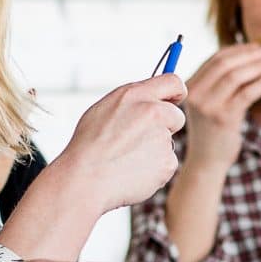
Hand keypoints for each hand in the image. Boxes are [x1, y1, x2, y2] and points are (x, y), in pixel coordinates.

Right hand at [47, 75, 187, 214]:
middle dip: (165, 127)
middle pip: (176, 116)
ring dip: (155, 151)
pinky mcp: (167, 162)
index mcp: (134, 95)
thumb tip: (151, 100)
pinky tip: (132, 173)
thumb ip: (132, 103)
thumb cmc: (88, 147)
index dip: (176, 93)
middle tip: (139, 141)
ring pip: (167, 143)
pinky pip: (166, 164)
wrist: (84, 179)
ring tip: (126, 160)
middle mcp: (152, 112)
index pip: (172, 82)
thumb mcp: (103, 110)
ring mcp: (162, 137)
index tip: (174, 101)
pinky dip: (154, 171)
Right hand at [180, 45, 260, 174]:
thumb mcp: (209, 103)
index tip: (256, 47)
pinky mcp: (224, 118)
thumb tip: (248, 57)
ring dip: (258, 65)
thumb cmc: (212, 131)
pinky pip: (247, 93)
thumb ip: (219, 82)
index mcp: (190, 86)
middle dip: (249, 54)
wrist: (207, 162)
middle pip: (224, 64)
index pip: (214, 59)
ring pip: (236, 76)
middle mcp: (195, 94)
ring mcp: (208, 106)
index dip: (238, 50)